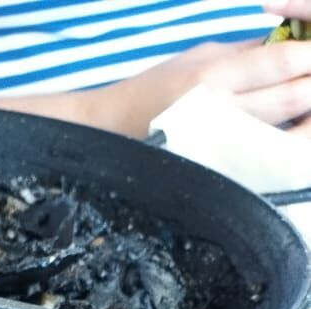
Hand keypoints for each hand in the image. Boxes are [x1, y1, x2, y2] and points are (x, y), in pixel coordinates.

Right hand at [76, 31, 310, 135]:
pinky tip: (292, 134)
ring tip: (310, 105)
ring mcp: (220, 147)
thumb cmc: (155, 89)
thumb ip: (248, 52)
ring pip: (287, 133)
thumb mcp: (200, 56)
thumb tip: (293, 45)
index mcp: (214, 76)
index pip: (282, 61)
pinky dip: (286, 144)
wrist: (110, 132)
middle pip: (294, 97)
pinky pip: (265, 156)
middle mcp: (219, 113)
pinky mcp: (218, 170)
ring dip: (309, 119)